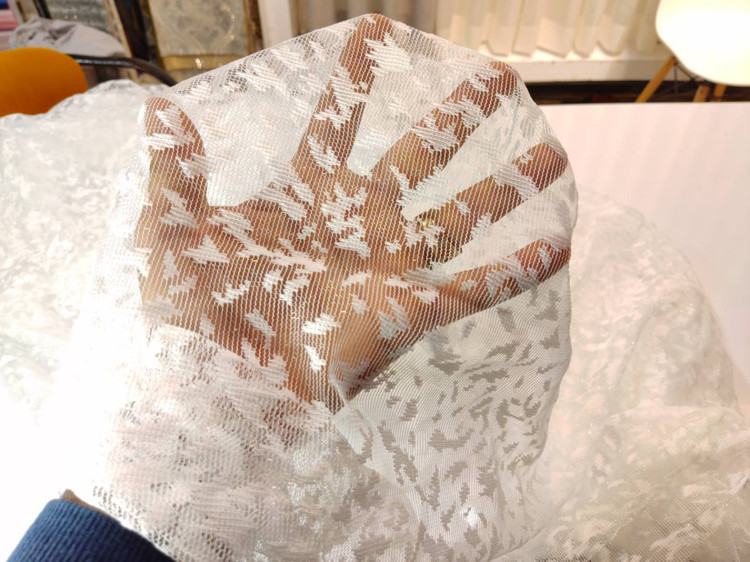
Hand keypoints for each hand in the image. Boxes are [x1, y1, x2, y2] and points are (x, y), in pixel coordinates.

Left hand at [135, 14, 568, 412]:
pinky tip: (558, 245)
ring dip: (506, 187)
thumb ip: (176, 174)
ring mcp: (386, 265)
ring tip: (552, 156)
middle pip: (419, 157)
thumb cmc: (191, 318)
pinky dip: (515, 270)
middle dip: (458, 117)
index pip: (337, 124)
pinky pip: (472, 289)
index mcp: (305, 199)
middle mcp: (356, 224)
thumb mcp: (170, 236)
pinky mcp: (405, 311)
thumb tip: (164, 107)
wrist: (216, 388)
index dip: (357, 81)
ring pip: (460, 216)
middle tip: (500, 78)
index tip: (379, 31)